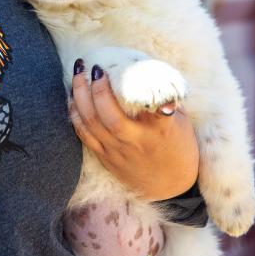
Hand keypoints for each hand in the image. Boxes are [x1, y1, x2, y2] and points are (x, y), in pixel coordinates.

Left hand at [70, 62, 198, 200]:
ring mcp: (118, 151)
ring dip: (80, 96)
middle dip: (98, 90)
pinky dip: (75, 114)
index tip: (131, 71)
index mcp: (161, 131)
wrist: (170, 187)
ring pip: (92, 123)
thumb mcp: (181, 122)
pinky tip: (73, 98)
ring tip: (78, 74)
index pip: (154, 110)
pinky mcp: (106, 158)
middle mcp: (137, 142)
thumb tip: (148, 70)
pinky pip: (84, 135)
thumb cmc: (177, 147)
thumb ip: (165, 100)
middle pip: (110, 117)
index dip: (142, 91)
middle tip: (95, 68)